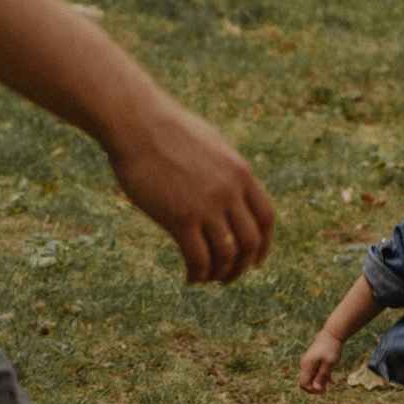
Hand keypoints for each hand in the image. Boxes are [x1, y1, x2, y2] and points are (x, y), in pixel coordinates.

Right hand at [102, 94, 274, 284]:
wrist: (137, 124)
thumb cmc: (166, 129)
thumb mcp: (210, 144)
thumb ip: (225, 169)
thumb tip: (229, 187)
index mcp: (241, 173)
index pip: (266, 219)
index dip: (264, 246)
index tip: (255, 261)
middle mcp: (229, 192)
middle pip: (249, 242)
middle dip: (241, 267)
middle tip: (227, 277)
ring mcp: (206, 206)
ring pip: (225, 255)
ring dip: (219, 274)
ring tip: (206, 279)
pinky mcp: (180, 218)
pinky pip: (198, 258)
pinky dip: (198, 274)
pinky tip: (189, 277)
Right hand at [298, 329, 346, 393]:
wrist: (331, 335)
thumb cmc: (331, 349)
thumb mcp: (329, 364)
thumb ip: (322, 377)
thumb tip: (316, 390)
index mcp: (307, 365)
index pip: (303, 385)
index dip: (313, 391)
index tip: (325, 390)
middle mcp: (303, 365)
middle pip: (306, 383)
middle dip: (316, 386)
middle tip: (329, 379)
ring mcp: (305, 363)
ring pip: (310, 378)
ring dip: (319, 380)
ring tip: (329, 371)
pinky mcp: (309, 362)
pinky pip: (312, 373)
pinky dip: (319, 375)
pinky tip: (327, 368)